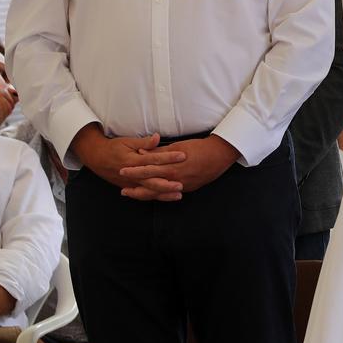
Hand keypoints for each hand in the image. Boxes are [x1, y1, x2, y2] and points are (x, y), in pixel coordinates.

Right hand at [70, 124, 186, 197]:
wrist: (96, 158)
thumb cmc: (113, 147)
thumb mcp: (127, 141)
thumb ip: (143, 142)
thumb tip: (157, 137)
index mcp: (132, 160)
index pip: (153, 159)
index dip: (168, 157)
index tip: (182, 156)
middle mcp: (131, 174)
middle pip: (151, 180)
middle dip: (166, 183)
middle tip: (181, 184)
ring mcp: (130, 183)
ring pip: (148, 190)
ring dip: (163, 194)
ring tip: (178, 195)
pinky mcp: (129, 187)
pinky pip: (143, 195)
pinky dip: (155, 197)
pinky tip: (167, 198)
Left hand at [115, 136, 239, 200]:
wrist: (220, 155)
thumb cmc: (199, 148)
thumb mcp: (178, 147)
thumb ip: (159, 152)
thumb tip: (143, 152)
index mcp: (172, 168)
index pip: (148, 171)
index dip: (134, 172)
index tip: (122, 172)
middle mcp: (175, 180)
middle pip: (151, 187)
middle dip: (136, 189)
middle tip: (123, 192)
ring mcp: (182, 186)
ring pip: (159, 194)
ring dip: (145, 195)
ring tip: (134, 195)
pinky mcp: (188, 188)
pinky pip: (169, 194)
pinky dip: (159, 195)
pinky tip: (153, 195)